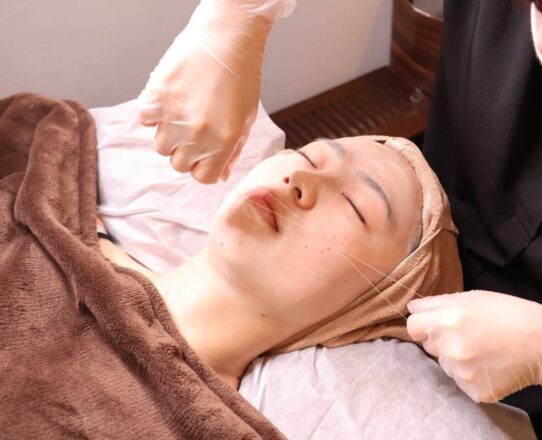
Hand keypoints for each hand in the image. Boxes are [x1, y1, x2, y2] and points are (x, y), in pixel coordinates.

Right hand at [137, 1, 293, 182]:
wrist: (227, 39)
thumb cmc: (241, 78)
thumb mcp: (246, 120)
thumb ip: (233, 151)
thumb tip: (221, 176)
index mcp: (223, 142)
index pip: (203, 177)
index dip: (204, 166)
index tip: (205, 154)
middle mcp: (197, 134)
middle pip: (179, 164)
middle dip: (187, 151)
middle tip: (195, 128)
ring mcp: (174, 117)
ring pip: (160, 146)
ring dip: (169, 134)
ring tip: (183, 112)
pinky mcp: (156, 97)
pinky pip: (145, 121)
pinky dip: (154, 114)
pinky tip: (170, 99)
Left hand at [407, 290, 541, 401]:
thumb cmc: (508, 314)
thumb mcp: (472, 298)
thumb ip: (436, 303)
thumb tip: (411, 306)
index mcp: (447, 320)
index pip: (412, 327)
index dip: (422, 325)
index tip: (435, 325)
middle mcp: (451, 347)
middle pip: (429, 346)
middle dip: (441, 340)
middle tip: (468, 335)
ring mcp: (462, 372)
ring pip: (444, 365)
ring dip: (456, 358)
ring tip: (482, 349)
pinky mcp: (474, 390)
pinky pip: (460, 382)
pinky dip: (470, 375)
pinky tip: (488, 364)